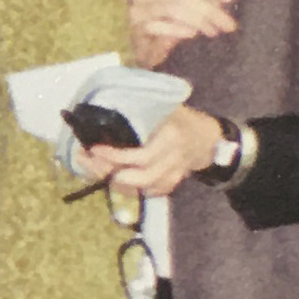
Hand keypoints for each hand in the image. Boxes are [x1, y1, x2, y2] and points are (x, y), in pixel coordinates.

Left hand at [82, 108, 223, 200]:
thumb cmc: (180, 118)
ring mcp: (176, 174)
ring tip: (97, 170)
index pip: (142, 155)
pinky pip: (151, 192)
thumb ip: (140, 110)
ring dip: (118, 183)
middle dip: (113, 173)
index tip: (94, 149)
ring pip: (145, 188)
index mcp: (171, 136)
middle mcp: (175, 158)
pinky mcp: (174, 183)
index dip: (116, 156)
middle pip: (142, 178)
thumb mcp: (164, 107)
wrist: (208, 138)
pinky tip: (115, 178)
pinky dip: (132, 189)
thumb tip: (106, 112)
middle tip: (91, 163)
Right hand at [126, 0, 237, 69]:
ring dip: (198, 21)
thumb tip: (222, 0)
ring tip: (213, 31)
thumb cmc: (163, 26)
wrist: (138, 50)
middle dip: (210, 10)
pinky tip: (192, 34)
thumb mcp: (185, 9)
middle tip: (229, 25)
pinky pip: (161, 26)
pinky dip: (179, 30)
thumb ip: (200, 1)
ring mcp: (137, 8)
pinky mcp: (135, 27)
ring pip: (174, 8)